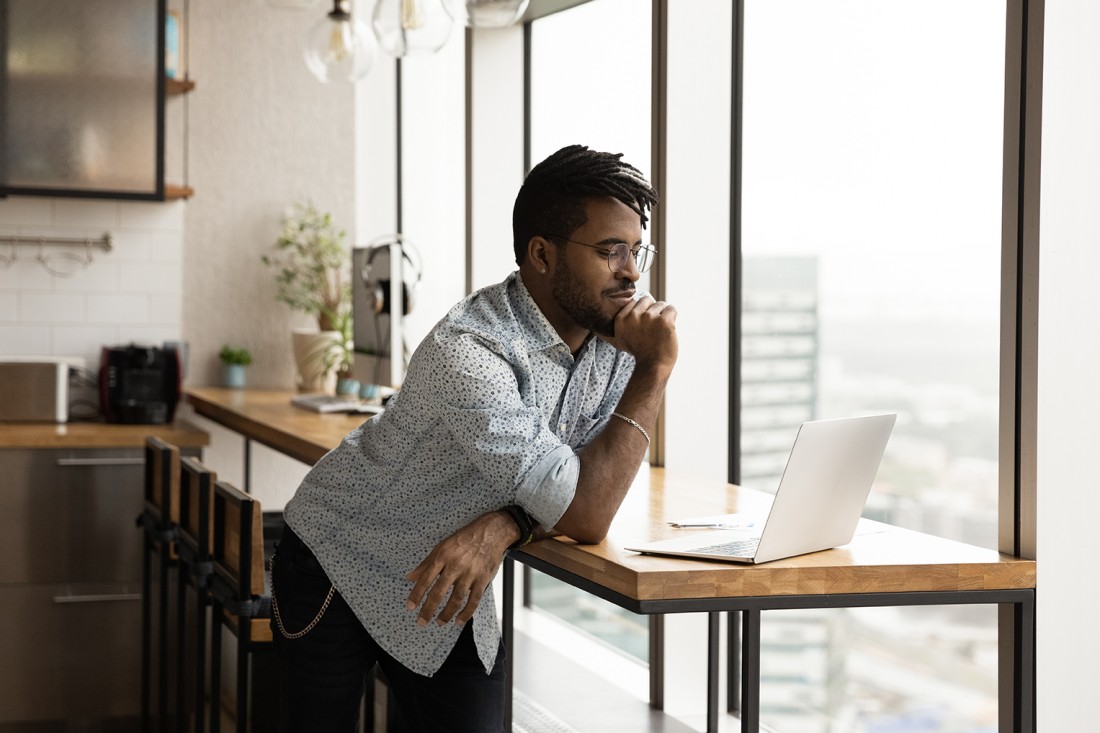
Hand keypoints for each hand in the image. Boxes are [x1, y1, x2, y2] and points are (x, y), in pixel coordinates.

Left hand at [405, 511, 517, 626]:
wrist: (491, 532)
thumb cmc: (464, 539)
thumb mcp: (442, 546)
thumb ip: (426, 563)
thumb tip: (410, 577)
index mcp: (443, 556)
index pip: (426, 579)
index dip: (417, 594)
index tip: (410, 607)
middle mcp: (455, 565)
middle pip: (439, 592)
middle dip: (428, 609)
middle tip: (421, 622)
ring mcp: (470, 573)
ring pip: (456, 599)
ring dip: (446, 614)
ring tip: (439, 622)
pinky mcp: (483, 579)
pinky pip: (474, 600)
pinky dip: (466, 613)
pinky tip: (458, 621)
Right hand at [602, 295, 677, 373]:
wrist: (652, 366)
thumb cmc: (640, 353)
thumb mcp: (621, 339)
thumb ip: (623, 322)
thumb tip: (631, 302)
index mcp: (621, 319)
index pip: (635, 302)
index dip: (642, 311)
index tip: (645, 325)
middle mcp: (633, 316)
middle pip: (647, 300)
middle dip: (652, 310)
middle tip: (654, 326)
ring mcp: (649, 318)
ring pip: (661, 304)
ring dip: (663, 315)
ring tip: (661, 330)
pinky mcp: (664, 321)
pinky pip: (672, 309)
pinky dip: (673, 317)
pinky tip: (670, 328)